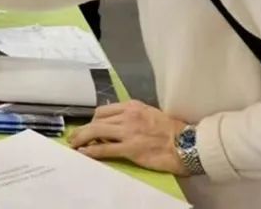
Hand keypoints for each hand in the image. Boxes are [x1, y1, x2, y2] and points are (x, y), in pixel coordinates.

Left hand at [68, 100, 187, 175]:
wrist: (186, 143)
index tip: (89, 127)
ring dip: (81, 138)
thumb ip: (133, 116)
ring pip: (96, 131)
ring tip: (74, 145)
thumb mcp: (150, 114)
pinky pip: (104, 148)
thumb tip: (117, 123)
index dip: (93, 120)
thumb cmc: (171, 130)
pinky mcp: (130, 148)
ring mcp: (128, 132)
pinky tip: (84, 153)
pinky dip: (91, 151)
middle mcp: (127, 116)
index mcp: (132, 106)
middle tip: (74, 137)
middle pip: (96, 120)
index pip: (103, 111)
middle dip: (82, 129)